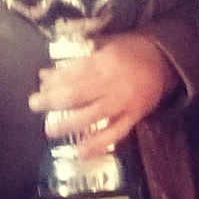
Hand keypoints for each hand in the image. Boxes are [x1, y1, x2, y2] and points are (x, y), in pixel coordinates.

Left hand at [29, 36, 175, 162]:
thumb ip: (76, 62)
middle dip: (52, 101)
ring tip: (51, 130)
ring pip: (92, 116)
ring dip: (69, 124)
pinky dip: (98, 144)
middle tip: (34, 105)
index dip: (54, 81)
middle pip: (77, 94)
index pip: (73, 73)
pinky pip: (115, 133)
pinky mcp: (134, 117)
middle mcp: (112, 83)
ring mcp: (123, 102)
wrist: (165, 60)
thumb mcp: (104, 46)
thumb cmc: (130, 50)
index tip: (39, 86)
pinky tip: (81, 153)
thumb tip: (46, 75)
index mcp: (104, 61)